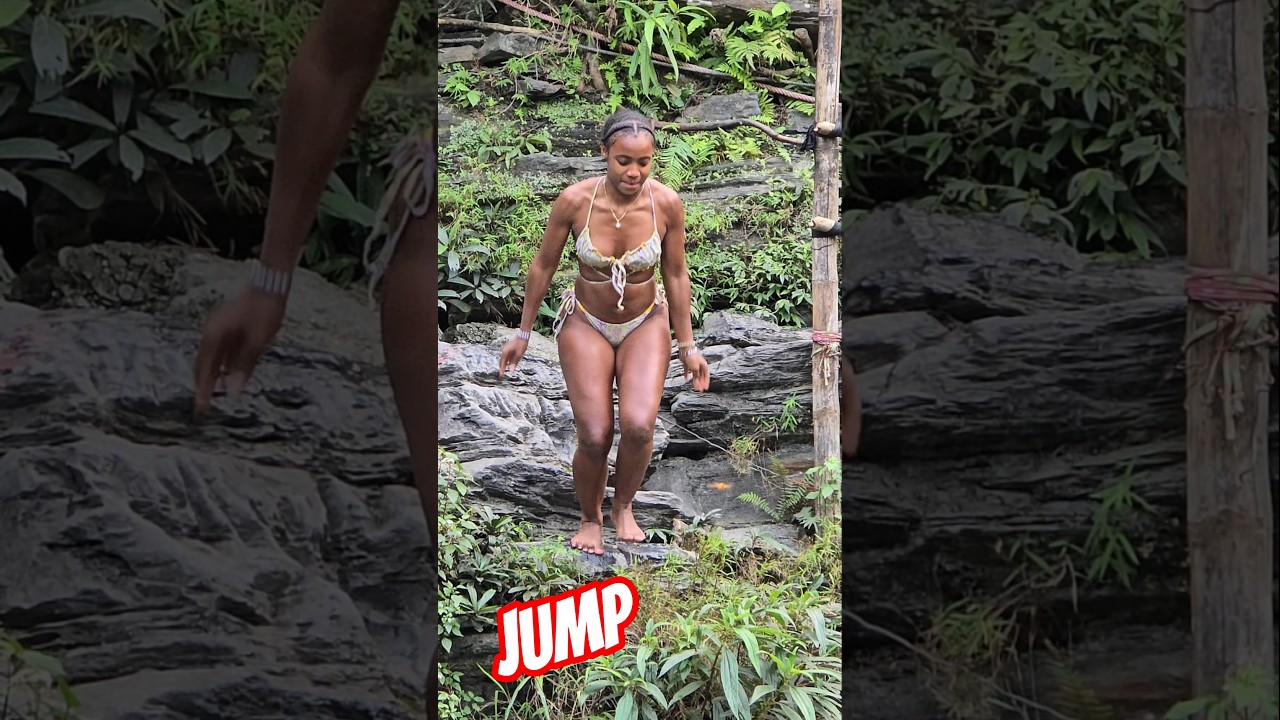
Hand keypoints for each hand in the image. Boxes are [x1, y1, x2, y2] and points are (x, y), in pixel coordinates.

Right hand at [193, 288, 286, 415]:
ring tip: (210, 395)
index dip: (202, 391)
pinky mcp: (227, 325)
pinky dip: (221, 364)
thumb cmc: (265, 312)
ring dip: (211, 375)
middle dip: (203, 385)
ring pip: (211, 358)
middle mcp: (212, 332)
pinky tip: (225, 375)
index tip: (200, 410)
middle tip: (202, 406)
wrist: (270, 284)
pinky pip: (221, 350)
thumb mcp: (257, 342)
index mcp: (214, 336)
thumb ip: (245, 367)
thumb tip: (235, 391)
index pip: (204, 371)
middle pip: (203, 365)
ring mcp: (219, 328)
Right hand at [498, 337, 527, 375]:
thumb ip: (515, 362)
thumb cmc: (521, 344)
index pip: (502, 363)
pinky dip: (507, 361)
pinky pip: (507, 356)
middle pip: (502, 361)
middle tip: (502, 374)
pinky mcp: (510, 348)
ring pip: (504, 358)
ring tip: (504, 370)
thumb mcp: (519, 354)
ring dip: (504, 364)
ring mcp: (507, 349)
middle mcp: (505, 350)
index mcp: (505, 352)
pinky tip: (509, 364)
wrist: (523, 335)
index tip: (501, 375)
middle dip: (502, 367)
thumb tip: (511, 370)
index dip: (502, 369)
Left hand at [680, 352, 709, 391]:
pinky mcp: (687, 364)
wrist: (686, 350)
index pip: (706, 376)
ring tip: (694, 386)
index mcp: (704, 366)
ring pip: (695, 374)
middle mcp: (699, 366)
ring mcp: (693, 365)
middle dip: (700, 383)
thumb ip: (697, 375)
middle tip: (699, 390)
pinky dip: (687, 374)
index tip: (705, 388)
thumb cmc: (692, 358)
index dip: (706, 382)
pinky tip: (686, 379)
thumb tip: (697, 381)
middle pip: (701, 376)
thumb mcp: (696, 368)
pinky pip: (688, 370)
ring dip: (695, 380)